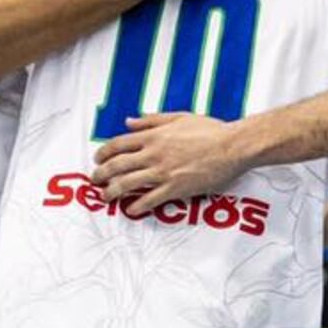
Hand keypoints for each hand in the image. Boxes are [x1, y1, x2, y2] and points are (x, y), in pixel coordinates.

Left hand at [93, 113, 254, 211]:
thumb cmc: (210, 130)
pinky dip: (137, 206)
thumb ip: (151, 120)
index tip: (97, 159)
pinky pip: (150, 200)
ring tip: (105, 197)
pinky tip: (131, 210)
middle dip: (101, 174)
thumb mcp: (178, 117)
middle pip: (117, 165)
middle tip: (95, 181)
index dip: (103, 152)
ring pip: (127, 184)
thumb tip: (129, 121)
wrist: (232, 146)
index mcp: (154, 135)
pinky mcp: (175, 188)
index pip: (118, 144)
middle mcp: (153, 154)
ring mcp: (163, 172)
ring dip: (112, 192)